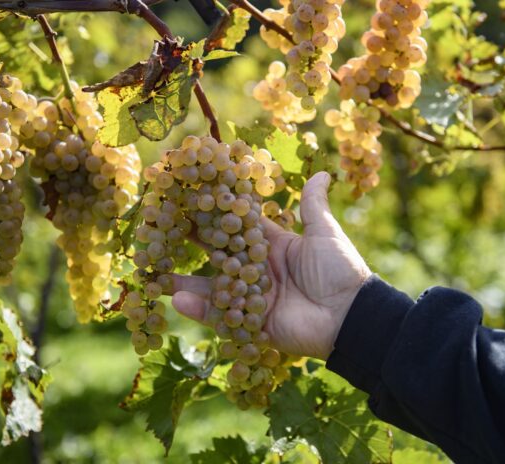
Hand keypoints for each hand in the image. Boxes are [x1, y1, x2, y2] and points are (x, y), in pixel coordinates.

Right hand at [172, 172, 371, 359]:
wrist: (350, 316)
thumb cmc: (340, 270)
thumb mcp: (325, 234)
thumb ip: (313, 206)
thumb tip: (321, 172)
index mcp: (272, 245)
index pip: (236, 225)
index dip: (214, 211)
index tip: (188, 196)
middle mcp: (257, 269)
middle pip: (216, 254)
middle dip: (190, 244)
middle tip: (160, 231)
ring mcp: (252, 297)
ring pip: (212, 287)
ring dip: (184, 281)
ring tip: (154, 274)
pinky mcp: (251, 322)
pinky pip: (221, 315)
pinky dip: (199, 309)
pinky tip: (175, 298)